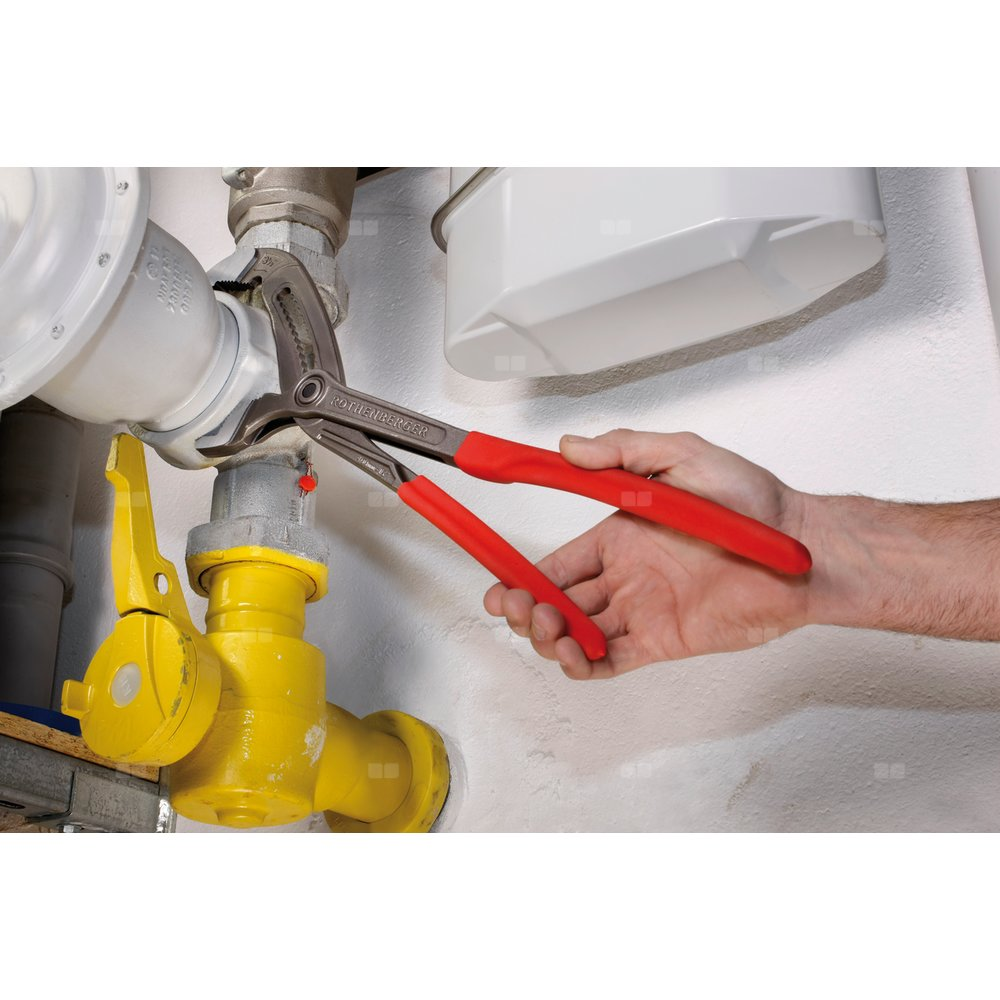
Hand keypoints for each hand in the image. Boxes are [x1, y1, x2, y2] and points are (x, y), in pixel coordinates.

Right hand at [484, 430, 811, 679]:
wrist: (802, 547)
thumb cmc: (752, 499)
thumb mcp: (682, 455)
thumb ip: (622, 450)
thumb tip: (568, 447)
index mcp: (620, 536)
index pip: (558, 563)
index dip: (524, 576)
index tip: (499, 581)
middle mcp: (626, 576)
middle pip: (558, 602)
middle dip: (526, 610)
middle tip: (516, 607)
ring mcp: (643, 611)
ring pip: (578, 635)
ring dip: (549, 638)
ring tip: (547, 627)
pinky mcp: (664, 641)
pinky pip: (613, 661)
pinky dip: (585, 665)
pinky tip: (574, 654)